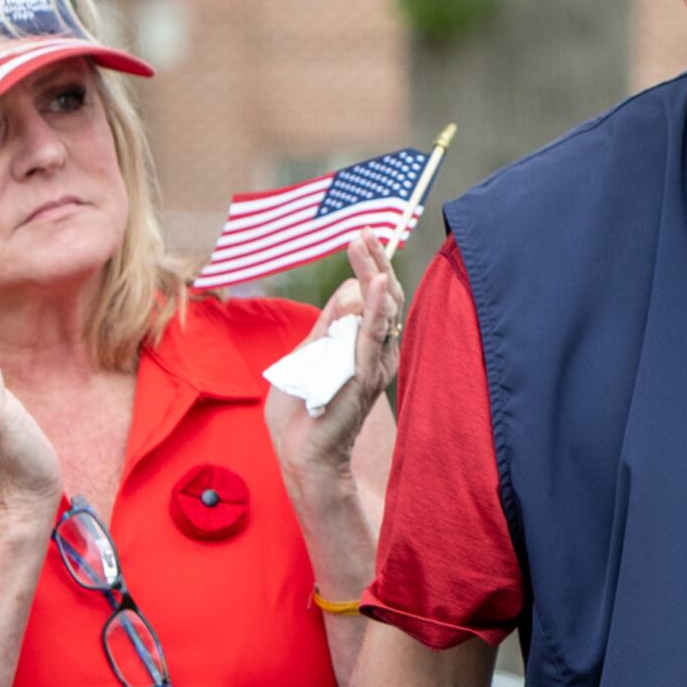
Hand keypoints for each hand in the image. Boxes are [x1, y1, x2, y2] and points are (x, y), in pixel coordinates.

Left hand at [267, 232, 407, 489]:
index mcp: (362, 347)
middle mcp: (375, 353)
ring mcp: (372, 364)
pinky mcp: (362, 376)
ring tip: (366, 242)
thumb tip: (346, 290)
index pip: (371, 298)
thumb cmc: (303, 414)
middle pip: (383, 297)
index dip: (367, 267)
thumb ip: (327, 326)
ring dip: (375, 272)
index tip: (359, 237)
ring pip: (383, 310)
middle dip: (375, 260)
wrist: (302, 456)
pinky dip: (378, 308)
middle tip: (364, 230)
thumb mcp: (308, 355)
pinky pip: (374, 336)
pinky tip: (378, 282)